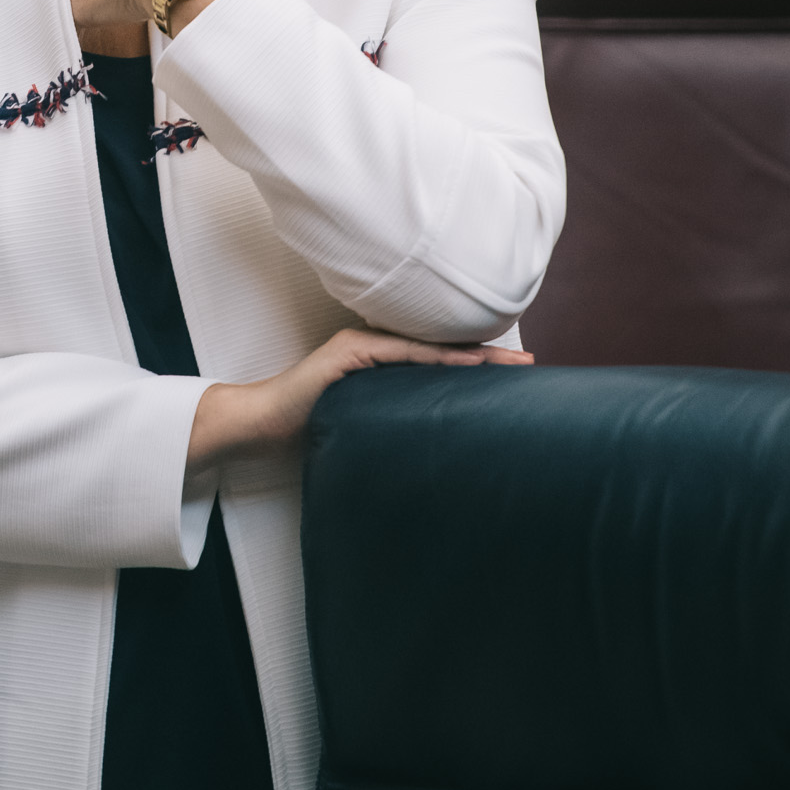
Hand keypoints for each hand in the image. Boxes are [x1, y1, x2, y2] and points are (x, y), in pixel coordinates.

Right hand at [186, 327, 531, 474]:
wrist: (260, 424)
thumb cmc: (306, 428)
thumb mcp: (361, 424)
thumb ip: (391, 421)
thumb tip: (430, 445)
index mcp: (378, 360)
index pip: (436, 360)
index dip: (476, 364)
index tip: (515, 374)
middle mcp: (373, 345)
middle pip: (441, 348)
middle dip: (488, 357)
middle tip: (530, 365)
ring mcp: (361, 346)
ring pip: (428, 348)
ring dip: (472, 356)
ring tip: (511, 364)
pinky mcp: (348, 354)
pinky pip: (401, 354)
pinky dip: (436, 359)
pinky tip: (465, 364)